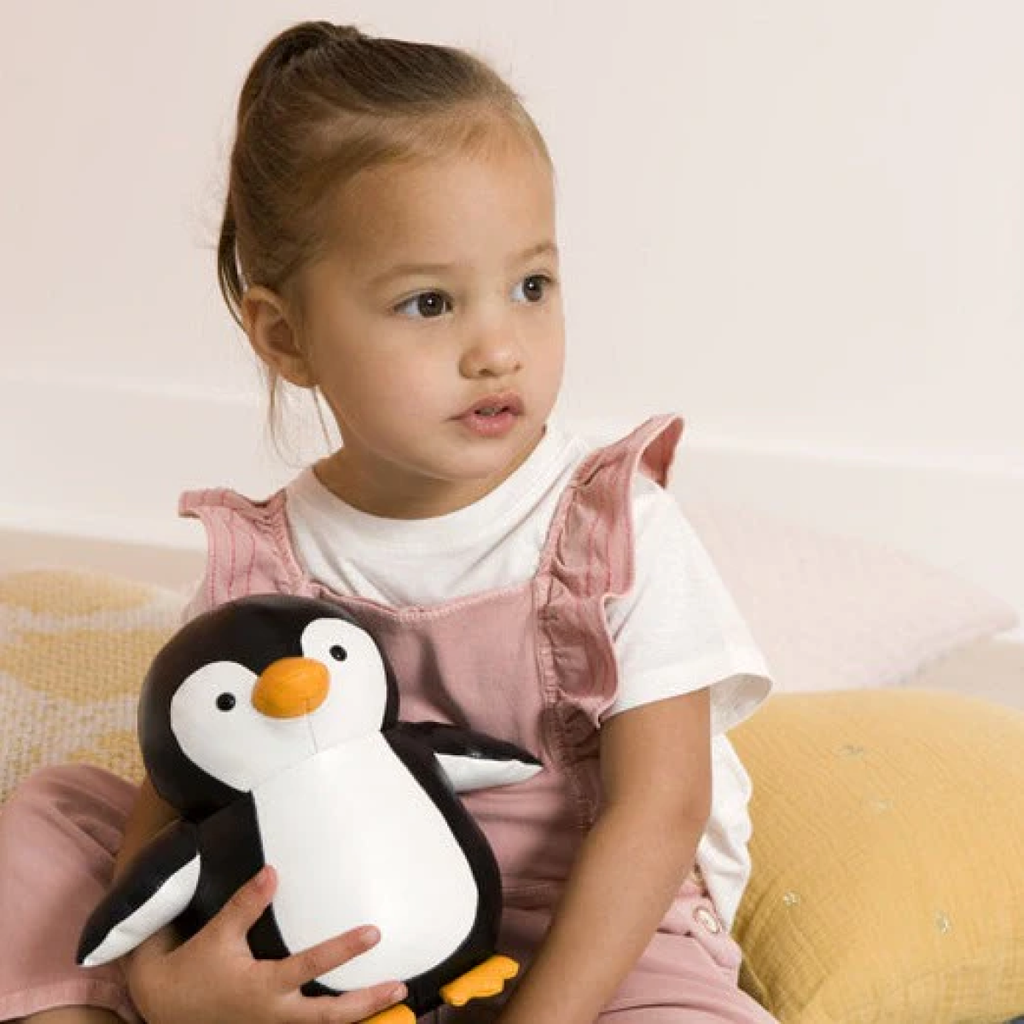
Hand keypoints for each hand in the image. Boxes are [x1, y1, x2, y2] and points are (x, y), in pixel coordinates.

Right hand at [126, 864, 406, 1023]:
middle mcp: (274, 1014)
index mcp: (263, 987)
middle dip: (366, 1002)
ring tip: (390, 999)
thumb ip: (246, 904)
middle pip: (329, 1016)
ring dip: (358, 1016)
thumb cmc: (193, 969)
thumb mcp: (218, 934)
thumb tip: (273, 872)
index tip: (373, 934)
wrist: (164, 1005)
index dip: (344, 950)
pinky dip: (336, 1022)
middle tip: (398, 987)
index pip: (311, 966)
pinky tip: (358, 1012)